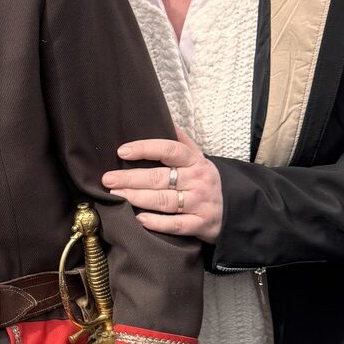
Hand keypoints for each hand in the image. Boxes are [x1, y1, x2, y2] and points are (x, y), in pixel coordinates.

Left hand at [101, 126, 222, 242]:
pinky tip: (139, 219)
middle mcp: (198, 181)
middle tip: (108, 179)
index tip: (122, 151)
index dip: (145, 149)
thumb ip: (180, 141)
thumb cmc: (206, 181)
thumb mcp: (198, 158)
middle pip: (160, 178)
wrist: (235, 210)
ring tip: (116, 195)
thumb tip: (163, 118)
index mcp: (195, 161)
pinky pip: (176, 224)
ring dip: (137, 198)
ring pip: (164, 201)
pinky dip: (157, 223)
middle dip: (131, 178)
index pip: (169, 150)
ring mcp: (199, 203)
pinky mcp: (200, 225)